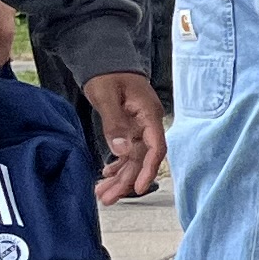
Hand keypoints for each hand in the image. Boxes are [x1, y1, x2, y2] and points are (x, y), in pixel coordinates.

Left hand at [83, 72, 166, 201]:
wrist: (106, 60)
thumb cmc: (108, 74)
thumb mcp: (107, 96)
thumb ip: (115, 123)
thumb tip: (122, 151)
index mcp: (148, 114)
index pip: (155, 147)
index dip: (148, 169)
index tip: (138, 188)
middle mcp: (147, 124)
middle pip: (142, 158)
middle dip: (126, 180)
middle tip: (108, 199)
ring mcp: (139, 127)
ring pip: (133, 158)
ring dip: (119, 177)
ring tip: (103, 194)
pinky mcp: (130, 128)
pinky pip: (127, 152)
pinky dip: (118, 165)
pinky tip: (107, 175)